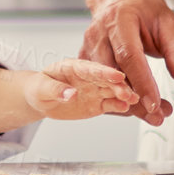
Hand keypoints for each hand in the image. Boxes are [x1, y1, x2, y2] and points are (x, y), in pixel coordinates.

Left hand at [21, 59, 138, 120]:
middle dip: (119, 85)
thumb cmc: (39, 87)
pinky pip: (110, 104)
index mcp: (75, 67)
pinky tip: (128, 107)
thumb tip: (71, 94)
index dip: (104, 72)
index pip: (91, 69)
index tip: (117, 75)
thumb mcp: (41, 88)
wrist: (42, 98)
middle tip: (129, 93)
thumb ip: (56, 90)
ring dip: (124, 95)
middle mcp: (89, 77)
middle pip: (106, 80)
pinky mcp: (98, 103)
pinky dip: (119, 106)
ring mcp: (95, 89)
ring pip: (112, 91)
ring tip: (134, 100)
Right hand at [80, 0, 173, 125]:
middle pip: (112, 73)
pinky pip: (98, 85)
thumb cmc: (144, 10)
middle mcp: (99, 33)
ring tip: (152, 115)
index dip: (141, 82)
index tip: (154, 103)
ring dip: (126, 104)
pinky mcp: (84, 59)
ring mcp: (88, 46)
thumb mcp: (168, 23)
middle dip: (134, 99)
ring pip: (103, 83)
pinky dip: (115, 99)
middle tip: (156, 116)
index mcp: (119, 20)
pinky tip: (134, 108)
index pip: (128, 55)